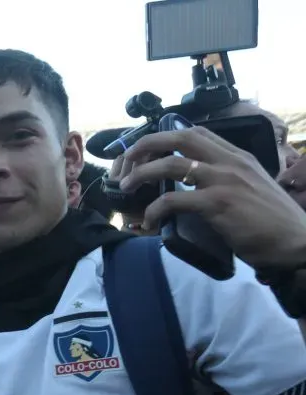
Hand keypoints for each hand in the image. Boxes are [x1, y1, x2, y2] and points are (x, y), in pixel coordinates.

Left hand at [118, 126, 305, 267]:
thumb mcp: (250, 188)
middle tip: (127, 159)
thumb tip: (196, 185)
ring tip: (125, 186)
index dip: (167, 136)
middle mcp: (230, 162)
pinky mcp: (218, 203)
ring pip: (171, 165)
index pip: (197, 133)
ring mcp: (224, 181)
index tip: (147, 149)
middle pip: (181, 137)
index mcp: (238, 157)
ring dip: (142, 173)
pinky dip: (155, 209)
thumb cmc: (272, 221)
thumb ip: (226, 181)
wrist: (296, 241)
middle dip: (148, 144)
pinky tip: (149, 220)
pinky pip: (173, 199)